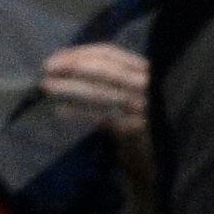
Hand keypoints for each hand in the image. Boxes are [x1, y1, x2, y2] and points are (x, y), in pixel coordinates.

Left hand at [37, 41, 151, 140]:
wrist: (166, 161)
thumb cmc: (143, 125)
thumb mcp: (132, 95)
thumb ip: (109, 80)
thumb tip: (68, 68)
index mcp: (145, 70)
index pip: (110, 53)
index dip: (81, 53)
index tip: (56, 58)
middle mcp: (148, 85)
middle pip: (105, 68)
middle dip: (73, 66)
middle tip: (47, 68)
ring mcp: (144, 108)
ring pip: (102, 92)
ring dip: (71, 87)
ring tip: (48, 86)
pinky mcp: (138, 131)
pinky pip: (103, 118)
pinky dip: (81, 113)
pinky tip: (61, 111)